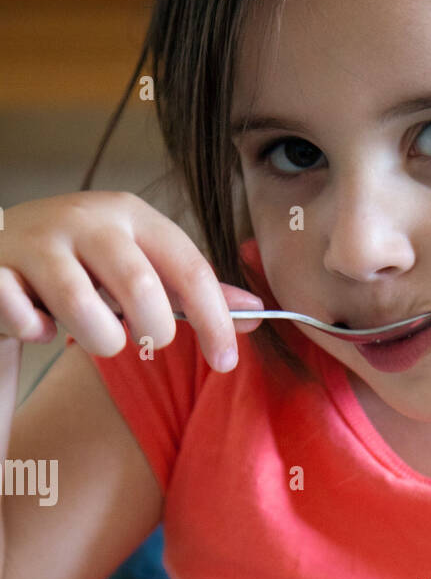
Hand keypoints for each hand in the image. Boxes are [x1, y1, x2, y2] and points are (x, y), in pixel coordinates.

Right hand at [0, 192, 264, 371]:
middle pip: (141, 290)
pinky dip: (37, 332)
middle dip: (152, 331)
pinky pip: (25, 319)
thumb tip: (257, 312)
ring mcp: (36, 241)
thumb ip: (193, 290)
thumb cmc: (82, 263)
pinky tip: (39, 323)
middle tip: (143, 339)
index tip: (227, 363)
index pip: (190, 270)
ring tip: (89, 332)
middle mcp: (85, 219)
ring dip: (97, 340)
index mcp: (129, 215)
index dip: (216, 322)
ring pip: (84, 312)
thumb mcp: (140, 265)